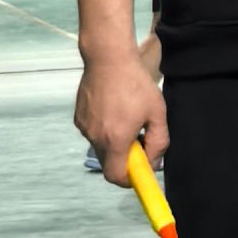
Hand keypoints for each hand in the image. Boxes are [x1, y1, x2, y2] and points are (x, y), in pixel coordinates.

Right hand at [75, 42, 167, 182]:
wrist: (108, 58)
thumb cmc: (136, 84)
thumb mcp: (157, 113)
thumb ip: (159, 142)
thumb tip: (154, 162)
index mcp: (115, 139)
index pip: (116, 176)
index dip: (129, 180)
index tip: (141, 172)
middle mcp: (95, 136)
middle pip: (109, 163)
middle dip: (125, 158)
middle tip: (140, 139)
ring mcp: (83, 127)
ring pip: (101, 147)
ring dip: (115, 142)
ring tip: (128, 117)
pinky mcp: (78, 117)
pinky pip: (93, 133)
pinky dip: (105, 130)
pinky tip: (115, 109)